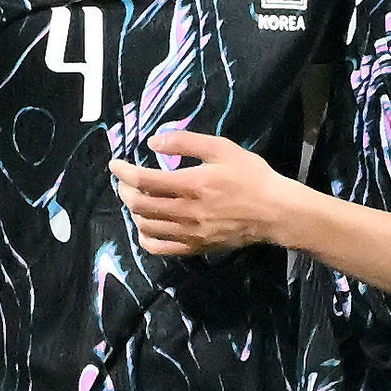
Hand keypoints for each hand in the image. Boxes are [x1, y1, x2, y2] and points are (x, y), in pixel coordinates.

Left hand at [109, 131, 290, 255]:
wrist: (275, 212)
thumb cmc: (251, 177)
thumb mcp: (222, 148)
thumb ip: (186, 141)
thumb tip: (153, 142)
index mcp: (192, 184)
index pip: (145, 180)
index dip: (124, 172)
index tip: (115, 164)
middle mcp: (187, 212)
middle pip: (140, 204)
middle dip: (125, 190)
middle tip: (125, 181)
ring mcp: (190, 233)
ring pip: (146, 226)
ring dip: (134, 211)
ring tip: (136, 198)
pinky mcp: (195, 248)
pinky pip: (159, 248)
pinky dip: (145, 236)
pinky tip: (147, 225)